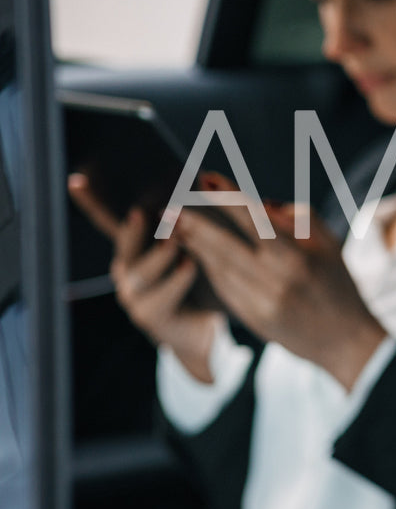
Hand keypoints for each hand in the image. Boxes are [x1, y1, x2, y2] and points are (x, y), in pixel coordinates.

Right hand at [67, 173, 219, 382]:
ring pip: (140, 273)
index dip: (92, 202)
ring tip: (176, 240)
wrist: (202, 328)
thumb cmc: (198, 281)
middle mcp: (127, 270)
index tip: (77, 180)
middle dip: (133, 229)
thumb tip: (205, 182)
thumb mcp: (194, 248)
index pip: (110, 221)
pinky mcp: (149, 316)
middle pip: (124, 246)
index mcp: (134, 249)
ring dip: (159, 255)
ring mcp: (133, 295)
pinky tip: (189, 264)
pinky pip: (161, 296)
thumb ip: (189, 225)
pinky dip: (176, 279)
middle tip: (143, 212)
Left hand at [172, 199, 386, 391]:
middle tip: (170, 209)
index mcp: (296, 258)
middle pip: (225, 247)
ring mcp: (262, 303)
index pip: (255, 221)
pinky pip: (225, 288)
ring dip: (195, 247)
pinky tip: (197, 254)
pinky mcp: (253, 320)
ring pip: (220, 268)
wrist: (345, 340)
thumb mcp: (329, 244)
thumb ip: (297, 217)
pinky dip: (211, 268)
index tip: (207, 178)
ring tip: (175, 228)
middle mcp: (276, 281)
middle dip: (195, 226)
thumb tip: (261, 204)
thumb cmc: (338, 283)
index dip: (228, 198)